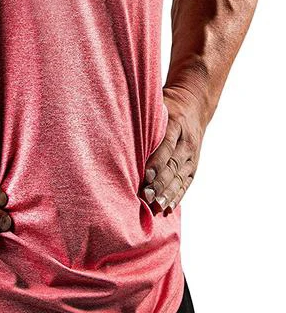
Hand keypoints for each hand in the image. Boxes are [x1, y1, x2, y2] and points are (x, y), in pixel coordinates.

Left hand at [141, 86, 204, 214]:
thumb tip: (118, 122)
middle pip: (173, 165)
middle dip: (160, 182)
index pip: (166, 146)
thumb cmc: (166, 105)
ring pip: (180, 177)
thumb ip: (144, 116)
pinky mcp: (193, 165)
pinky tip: (167, 208)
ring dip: (168, 193)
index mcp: (176, 124)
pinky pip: (185, 183)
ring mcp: (192, 155)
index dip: (156, 162)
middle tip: (146, 196)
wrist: (194, 104)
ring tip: (157, 206)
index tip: (145, 175)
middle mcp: (186, 142)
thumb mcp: (157, 104)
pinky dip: (177, 196)